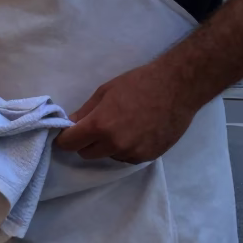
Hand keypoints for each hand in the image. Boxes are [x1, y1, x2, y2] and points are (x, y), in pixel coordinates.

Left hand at [56, 62, 199, 163]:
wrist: (177, 88)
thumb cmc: (138, 83)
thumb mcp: (104, 92)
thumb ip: (84, 112)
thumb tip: (69, 125)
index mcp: (100, 126)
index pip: (69, 144)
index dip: (65, 138)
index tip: (67, 133)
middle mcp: (114, 145)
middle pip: (86, 153)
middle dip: (85, 142)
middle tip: (95, 127)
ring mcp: (132, 153)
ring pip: (107, 156)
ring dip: (107, 146)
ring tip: (121, 126)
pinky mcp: (147, 157)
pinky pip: (126, 158)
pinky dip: (125, 149)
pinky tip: (136, 132)